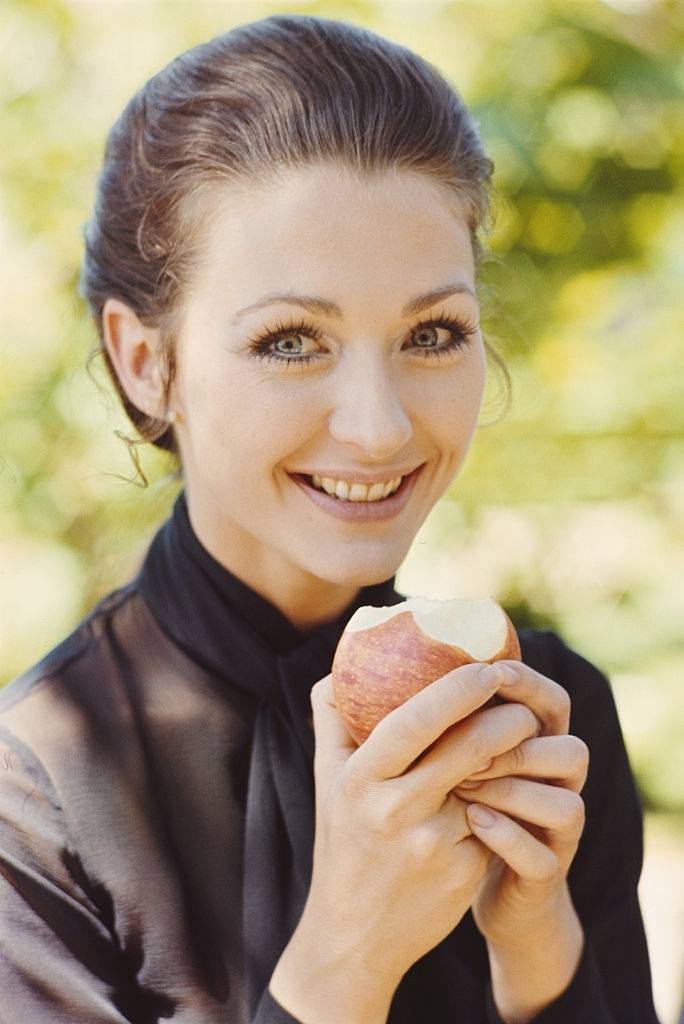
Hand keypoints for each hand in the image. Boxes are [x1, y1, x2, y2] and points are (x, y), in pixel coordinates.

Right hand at [299, 662, 539, 990]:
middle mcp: (394, 810)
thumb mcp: (327, 779)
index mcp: (360, 779)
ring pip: (491, 782)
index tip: (486, 668)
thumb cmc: (343, 838)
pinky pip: (495, 819)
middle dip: (507, 717)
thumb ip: (334, 717)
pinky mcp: (463, 871)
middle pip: (468, 747)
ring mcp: (432, 844)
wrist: (354, 934)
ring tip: (526, 734)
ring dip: (517, 754)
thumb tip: (346, 658)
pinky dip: (505, 800)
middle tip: (522, 701)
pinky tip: (507, 793)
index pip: (414, 722)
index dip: (456, 690)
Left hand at [452, 661, 588, 949]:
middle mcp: (556, 788)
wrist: (462, 889)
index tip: (489, 669)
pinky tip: (470, 821)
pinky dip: (507, 836)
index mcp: (535, 747)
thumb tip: (361, 667)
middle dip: (517, 738)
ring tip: (461, 781)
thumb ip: (430, 717)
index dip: (528, 684)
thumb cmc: (450, 809)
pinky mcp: (544, 876)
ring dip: (513, 789)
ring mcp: (555, 835)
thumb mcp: (445, 761)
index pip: (553, 704)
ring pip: (565, 803)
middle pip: (567, 749)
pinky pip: (541, 858)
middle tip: (464, 733)